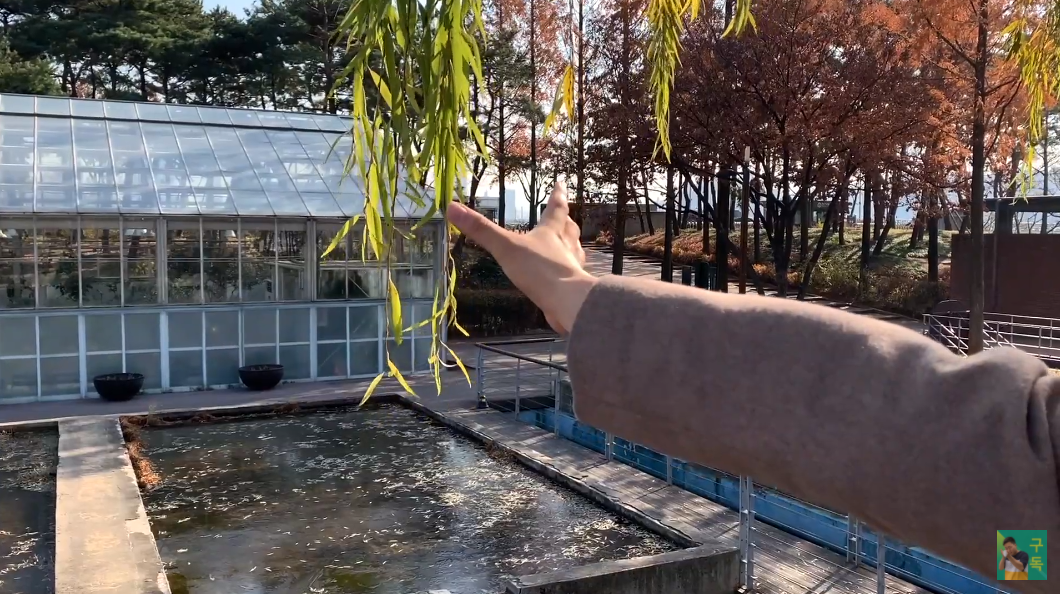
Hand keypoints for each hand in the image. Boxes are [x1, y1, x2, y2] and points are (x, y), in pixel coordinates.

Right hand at [447, 183, 596, 334]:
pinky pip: (571, 274)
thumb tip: (452, 207)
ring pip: (574, 250)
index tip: (561, 182)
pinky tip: (560, 276)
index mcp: (551, 232)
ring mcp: (572, 267)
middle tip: (567, 215)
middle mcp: (566, 246)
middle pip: (569, 228)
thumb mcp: (505, 247)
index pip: (556, 208)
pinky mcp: (574, 287)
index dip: (557, 194)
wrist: (567, 301)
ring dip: (570, 245)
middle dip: (566, 220)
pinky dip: (567, 271)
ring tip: (567, 244)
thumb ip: (481, 230)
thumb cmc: (538, 269)